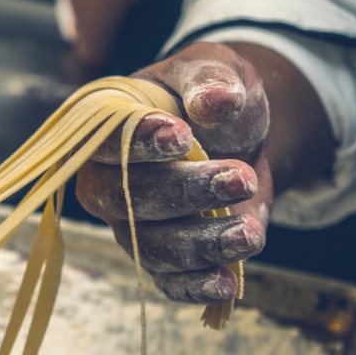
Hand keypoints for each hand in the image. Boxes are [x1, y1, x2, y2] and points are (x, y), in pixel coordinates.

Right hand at [76, 42, 273, 304]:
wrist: (235, 136)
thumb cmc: (210, 96)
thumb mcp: (214, 69)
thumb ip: (211, 79)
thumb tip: (216, 101)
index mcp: (106, 129)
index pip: (105, 142)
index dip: (139, 145)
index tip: (182, 137)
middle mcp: (106, 181)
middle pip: (127, 200)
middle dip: (184, 193)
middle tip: (240, 177)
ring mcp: (129, 223)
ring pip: (150, 246)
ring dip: (201, 243)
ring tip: (250, 231)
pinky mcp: (159, 256)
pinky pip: (167, 280)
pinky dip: (195, 286)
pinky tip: (228, 281)